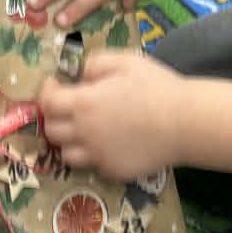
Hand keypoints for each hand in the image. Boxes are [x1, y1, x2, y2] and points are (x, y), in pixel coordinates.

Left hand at [37, 51, 182, 179]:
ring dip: (70, 141)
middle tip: (71, 108)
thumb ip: (95, 63)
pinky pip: (93, 165)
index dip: (47, 92)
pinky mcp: (113, 171)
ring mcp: (98, 156)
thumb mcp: (125, 61)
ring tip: (87, 129)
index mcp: (84, 104)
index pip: (47, 103)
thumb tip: (80, 76)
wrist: (184, 123)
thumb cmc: (156, 87)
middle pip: (52, 131)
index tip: (56, 85)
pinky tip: (111, 142)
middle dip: (56, 117)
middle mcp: (84, 133)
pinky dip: (94, 154)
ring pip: (66, 154)